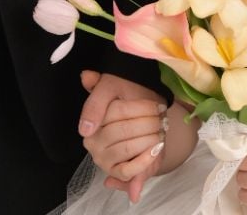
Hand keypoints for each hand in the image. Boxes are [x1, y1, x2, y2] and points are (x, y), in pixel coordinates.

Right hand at [78, 70, 165, 202]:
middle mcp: (91, 140)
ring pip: (127, 148)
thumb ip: (98, 81)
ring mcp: (101, 158)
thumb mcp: (114, 86)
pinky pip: (128, 171)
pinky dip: (144, 161)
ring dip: (149, 139)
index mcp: (90, 117)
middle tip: (162, 119)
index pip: (117, 111)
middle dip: (147, 124)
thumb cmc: (129, 101)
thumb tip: (85, 75)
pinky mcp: (114, 171)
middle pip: (123, 130)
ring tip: (161, 131)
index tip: (157, 107)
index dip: (140, 108)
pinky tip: (156, 149)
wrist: (143, 122)